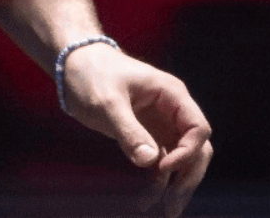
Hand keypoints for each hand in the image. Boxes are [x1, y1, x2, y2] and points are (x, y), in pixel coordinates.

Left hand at [62, 43, 212, 217]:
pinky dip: (157, 181)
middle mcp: (172, 110)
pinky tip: (146, 200)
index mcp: (171, 94)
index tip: (163, 167)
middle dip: (187, 177)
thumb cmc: (91, 75)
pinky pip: (160, 162)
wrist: (72, 65)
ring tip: (165, 211)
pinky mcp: (147, 134)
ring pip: (181, 160)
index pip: (197, 129)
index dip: (187, 152)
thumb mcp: (106, 101)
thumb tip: (150, 161)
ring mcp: (161, 123)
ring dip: (175, 185)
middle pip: (196, 149)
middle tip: (172, 205)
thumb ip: (128, 130)